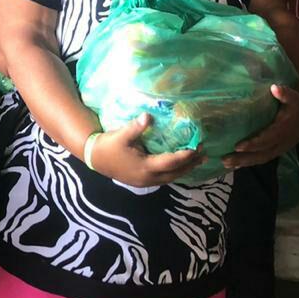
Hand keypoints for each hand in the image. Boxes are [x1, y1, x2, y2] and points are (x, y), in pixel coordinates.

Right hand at [89, 114, 205, 187]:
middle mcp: (148, 178)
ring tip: (197, 160)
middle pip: (175, 173)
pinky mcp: (143, 181)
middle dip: (190, 164)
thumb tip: (148, 116)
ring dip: (185, 169)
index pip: (171, 162)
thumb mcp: (121, 135)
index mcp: (145, 167)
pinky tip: (179, 166)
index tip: (197, 147)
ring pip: (171, 178)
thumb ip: (136, 127)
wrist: (95, 158)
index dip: (185, 156)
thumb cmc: (109, 146)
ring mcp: (146, 181)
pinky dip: (175, 172)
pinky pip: (165, 178)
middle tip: (204, 154)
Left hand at [223, 85, 298, 168]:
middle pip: (260, 154)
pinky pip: (261, 159)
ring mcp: (278, 148)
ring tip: (225, 164)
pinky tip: (235, 165)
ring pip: (260, 159)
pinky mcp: (276, 150)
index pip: (266, 140)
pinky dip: (248, 162)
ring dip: (243, 163)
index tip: (237, 146)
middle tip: (225, 159)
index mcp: (282, 130)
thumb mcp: (294, 97)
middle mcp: (280, 142)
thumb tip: (275, 88)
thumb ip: (285, 93)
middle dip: (243, 158)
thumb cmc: (297, 105)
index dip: (252, 144)